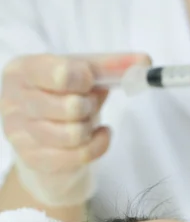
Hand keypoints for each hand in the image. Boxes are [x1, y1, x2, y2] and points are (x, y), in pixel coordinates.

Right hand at [0, 52, 149, 205]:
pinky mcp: (34, 159)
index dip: (83, 78)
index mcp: (21, 71)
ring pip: (74, 134)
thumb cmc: (64, 98)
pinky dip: (99, 144)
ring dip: (90, 126)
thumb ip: (111, 66)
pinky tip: (97, 135)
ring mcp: (19, 133)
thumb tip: (144, 62)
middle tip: (87, 102)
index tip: (90, 80)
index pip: (58, 73)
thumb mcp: (83, 76)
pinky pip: (80, 155)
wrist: (48, 138)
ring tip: (87, 120)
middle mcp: (12, 100)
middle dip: (89, 106)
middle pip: (70, 107)